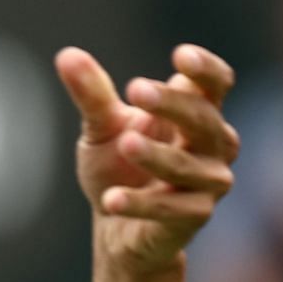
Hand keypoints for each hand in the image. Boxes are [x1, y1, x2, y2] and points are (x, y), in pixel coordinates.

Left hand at [59, 43, 239, 272]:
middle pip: (204, 118)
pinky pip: (170, 209)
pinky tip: (110, 200)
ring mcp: (210, 181)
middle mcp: (215, 144)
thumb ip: (91, 94)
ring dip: (156, 154)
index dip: (205, 69)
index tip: (179, 55)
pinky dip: (139, 204)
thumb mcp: (101, 128)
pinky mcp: (195, 216)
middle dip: (171, 103)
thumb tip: (67, 55)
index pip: (215, 83)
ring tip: (125, 143)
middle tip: (135, 89)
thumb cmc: (118, 166)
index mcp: (199, 112)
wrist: (116, 226)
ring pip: (186, 165)